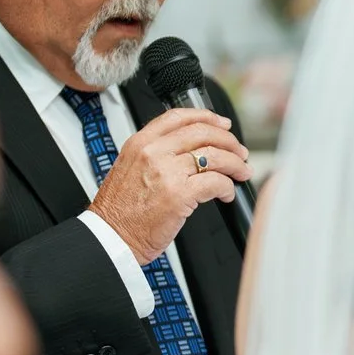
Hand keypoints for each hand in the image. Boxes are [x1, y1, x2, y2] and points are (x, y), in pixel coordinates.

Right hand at [88, 109, 250, 263]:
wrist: (111, 238)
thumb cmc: (120, 211)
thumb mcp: (130, 168)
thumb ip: (156, 154)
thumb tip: (191, 149)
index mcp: (140, 143)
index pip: (179, 117)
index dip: (207, 117)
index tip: (223, 124)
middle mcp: (153, 152)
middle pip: (202, 133)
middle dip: (229, 141)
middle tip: (240, 152)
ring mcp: (167, 172)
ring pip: (215, 156)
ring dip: (235, 164)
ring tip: (241, 172)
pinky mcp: (180, 194)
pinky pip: (216, 182)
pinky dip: (228, 187)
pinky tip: (227, 194)